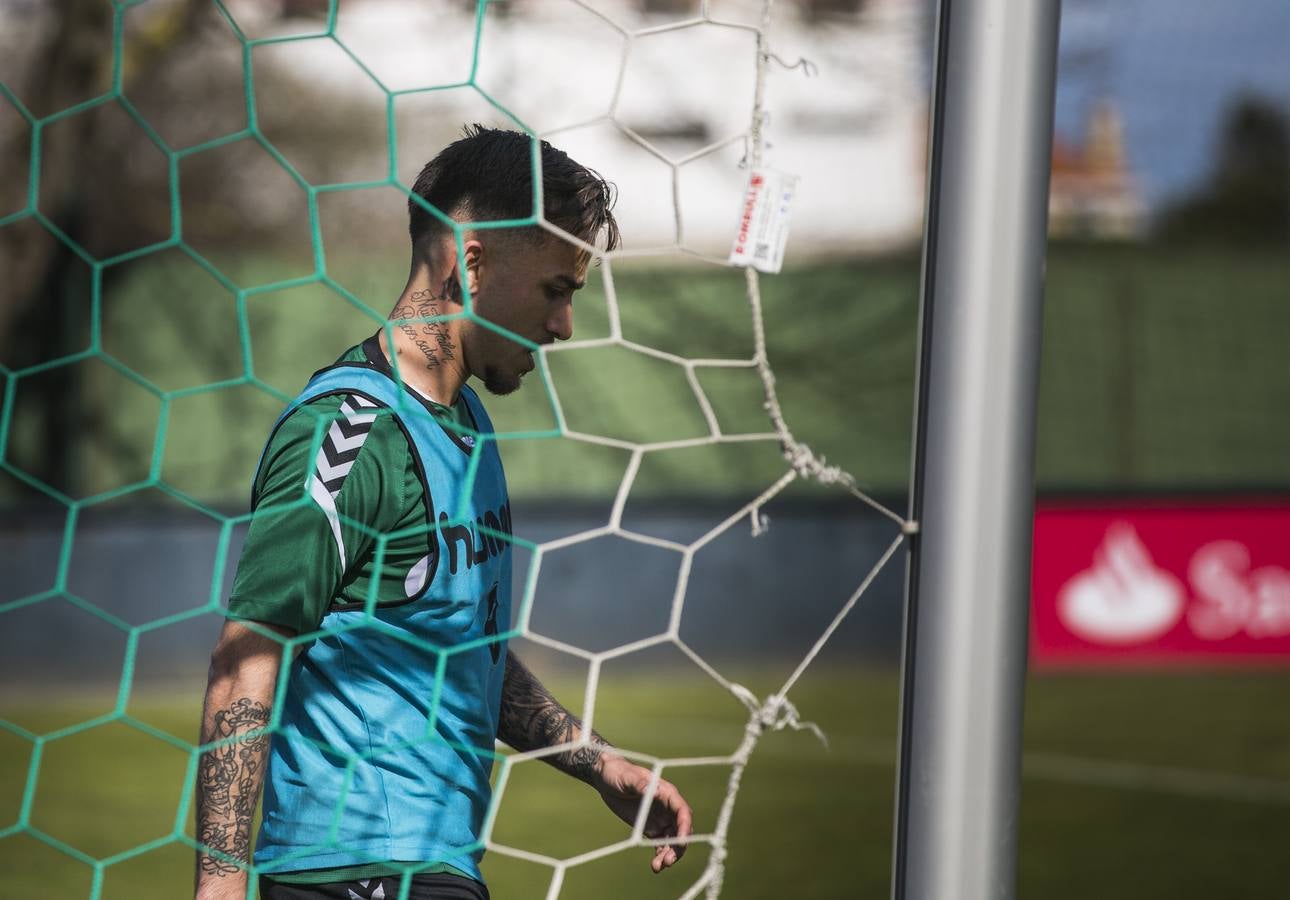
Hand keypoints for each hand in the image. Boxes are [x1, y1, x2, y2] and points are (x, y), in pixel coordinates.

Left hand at [593, 754, 692, 872]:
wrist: (605, 777)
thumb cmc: (618, 772)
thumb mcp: (628, 777)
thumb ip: (640, 784)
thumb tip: (656, 793)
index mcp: (666, 793)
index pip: (682, 811)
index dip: (685, 826)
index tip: (682, 841)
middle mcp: (667, 807)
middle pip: (680, 829)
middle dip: (678, 846)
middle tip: (668, 860)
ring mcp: (660, 819)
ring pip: (671, 840)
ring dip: (669, 854)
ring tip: (658, 866)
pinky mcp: (650, 828)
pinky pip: (660, 844)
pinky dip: (660, 855)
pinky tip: (655, 866)